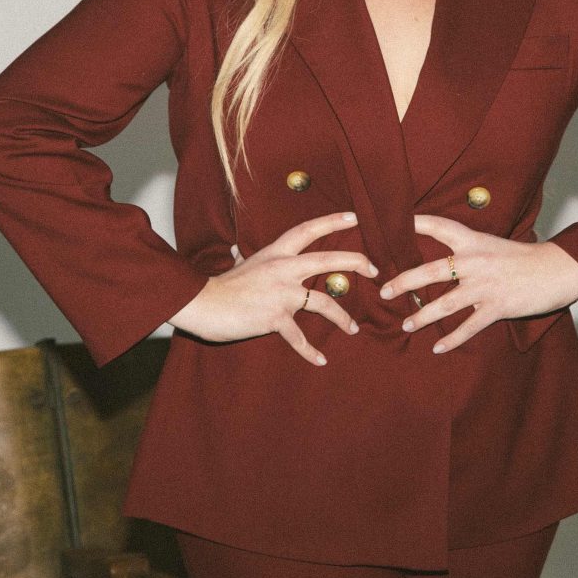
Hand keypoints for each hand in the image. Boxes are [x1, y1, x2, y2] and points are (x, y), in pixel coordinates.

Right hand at [169, 211, 377, 365]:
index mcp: (275, 253)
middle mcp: (283, 268)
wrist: (203, 303)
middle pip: (328, 260)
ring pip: (324, 302)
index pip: (307, 230)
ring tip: (353, 328)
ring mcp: (282, 293)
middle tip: (374, 269)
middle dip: (355, 262)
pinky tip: (321, 360)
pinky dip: (310, 351)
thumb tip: (236, 249)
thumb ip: (244, 258)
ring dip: (342, 317)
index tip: (353, 217)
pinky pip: (299, 337)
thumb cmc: (220, 286)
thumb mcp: (238, 265)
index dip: (331, 222)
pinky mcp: (276, 317)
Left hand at [379, 215, 577, 352]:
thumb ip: (471, 252)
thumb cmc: (526, 258)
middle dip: (404, 282)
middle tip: (384, 290)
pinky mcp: (497, 307)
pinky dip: (452, 339)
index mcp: (474, 241)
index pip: (439, 226)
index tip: (394, 223)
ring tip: (406, 325)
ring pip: (445, 304)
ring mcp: (485, 286)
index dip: (415, 222)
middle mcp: (475, 262)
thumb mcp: (495, 246)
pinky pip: (469, 326)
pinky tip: (438, 347)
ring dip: (422, 316)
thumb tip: (448, 262)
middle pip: (430, 271)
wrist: (558, 269)